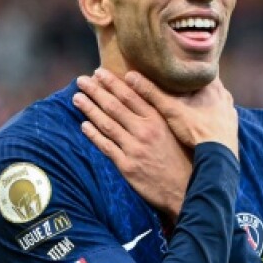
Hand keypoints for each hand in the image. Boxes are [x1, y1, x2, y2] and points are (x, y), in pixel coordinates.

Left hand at [74, 68, 191, 222]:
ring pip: (107, 124)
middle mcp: (144, 131)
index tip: (99, 73)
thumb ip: (159, 113)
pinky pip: (106, 147)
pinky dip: (94, 135)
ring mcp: (134, 149)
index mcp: (158, 119)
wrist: (185, 189)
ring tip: (77, 98)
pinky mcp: (127, 166)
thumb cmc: (183, 158)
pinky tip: (84, 125)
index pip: (130, 95)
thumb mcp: (175, 130)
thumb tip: (142, 94)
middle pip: (114, 106)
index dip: (112, 83)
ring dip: (90, 110)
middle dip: (96, 91)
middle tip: (81, 80)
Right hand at [124, 71, 237, 158]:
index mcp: (212, 84)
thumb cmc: (196, 129)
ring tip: (193, 101)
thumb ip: (151, 92)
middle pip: (210, 81)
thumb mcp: (170, 109)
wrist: (218, 155)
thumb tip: (130, 75)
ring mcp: (230, 109)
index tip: (182, 65)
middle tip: (183, 84)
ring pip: (217, 97)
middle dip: (197, 82)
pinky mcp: (233, 124)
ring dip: (207, 98)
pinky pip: (223, 113)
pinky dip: (214, 113)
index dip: (192, 64)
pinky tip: (205, 119)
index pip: (204, 65)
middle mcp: (224, 93)